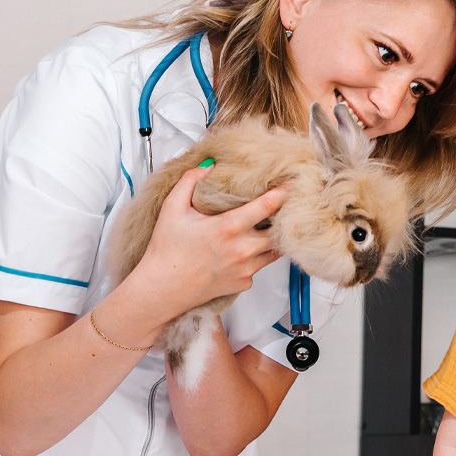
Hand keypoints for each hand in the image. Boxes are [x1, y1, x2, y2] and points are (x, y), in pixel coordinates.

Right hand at [132, 165, 289, 316]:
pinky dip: (257, 257)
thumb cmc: (166, 251)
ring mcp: (246, 269)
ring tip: (266, 227)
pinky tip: (244, 251)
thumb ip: (190, 181)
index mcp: (228, 228)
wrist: (161, 289)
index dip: (284, 192)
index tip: (293, 184)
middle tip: (284, 208)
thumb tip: (208, 166)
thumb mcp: (172, 209)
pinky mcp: (244, 283)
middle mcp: (242, 249)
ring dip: (272, 238)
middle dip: (283, 218)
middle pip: (279, 230)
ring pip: (274, 250)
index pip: (267, 206)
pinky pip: (260, 267)